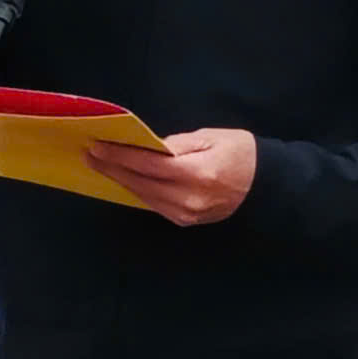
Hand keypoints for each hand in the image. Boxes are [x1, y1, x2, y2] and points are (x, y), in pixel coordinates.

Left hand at [86, 129, 257, 225]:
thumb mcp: (212, 137)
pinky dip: (137, 191)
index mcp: (198, 174)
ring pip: (144, 197)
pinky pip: (154, 204)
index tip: (97, 146)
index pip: (148, 165)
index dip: (120, 156)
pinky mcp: (187, 221)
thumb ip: (177, 144)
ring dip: (120, 180)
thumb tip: (147, 148)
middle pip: (141, 183)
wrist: (268, 187)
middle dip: (113, 168)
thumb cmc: (241, 154)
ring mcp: (187, 214)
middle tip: (89, 154)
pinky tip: (123, 179)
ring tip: (100, 164)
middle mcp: (189, 199)